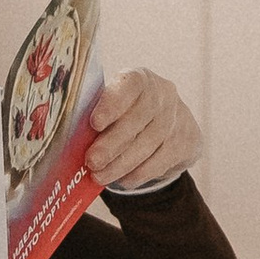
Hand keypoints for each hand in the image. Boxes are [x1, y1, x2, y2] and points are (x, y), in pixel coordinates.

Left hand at [89, 69, 200, 192]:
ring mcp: (177, 118)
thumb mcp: (115, 105)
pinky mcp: (186, 142)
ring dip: (121, 164)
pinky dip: (139, 173)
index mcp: (139, 78)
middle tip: (92, 161)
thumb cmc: (129, 114)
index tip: (95, 123)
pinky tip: (122, 180)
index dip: (112, 104)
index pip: (129, 85)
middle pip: (138, 119)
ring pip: (149, 144)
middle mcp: (163, 94)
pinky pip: (160, 161)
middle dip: (112, 143)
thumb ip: (99, 115)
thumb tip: (73, 139)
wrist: (171, 124)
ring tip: (100, 176)